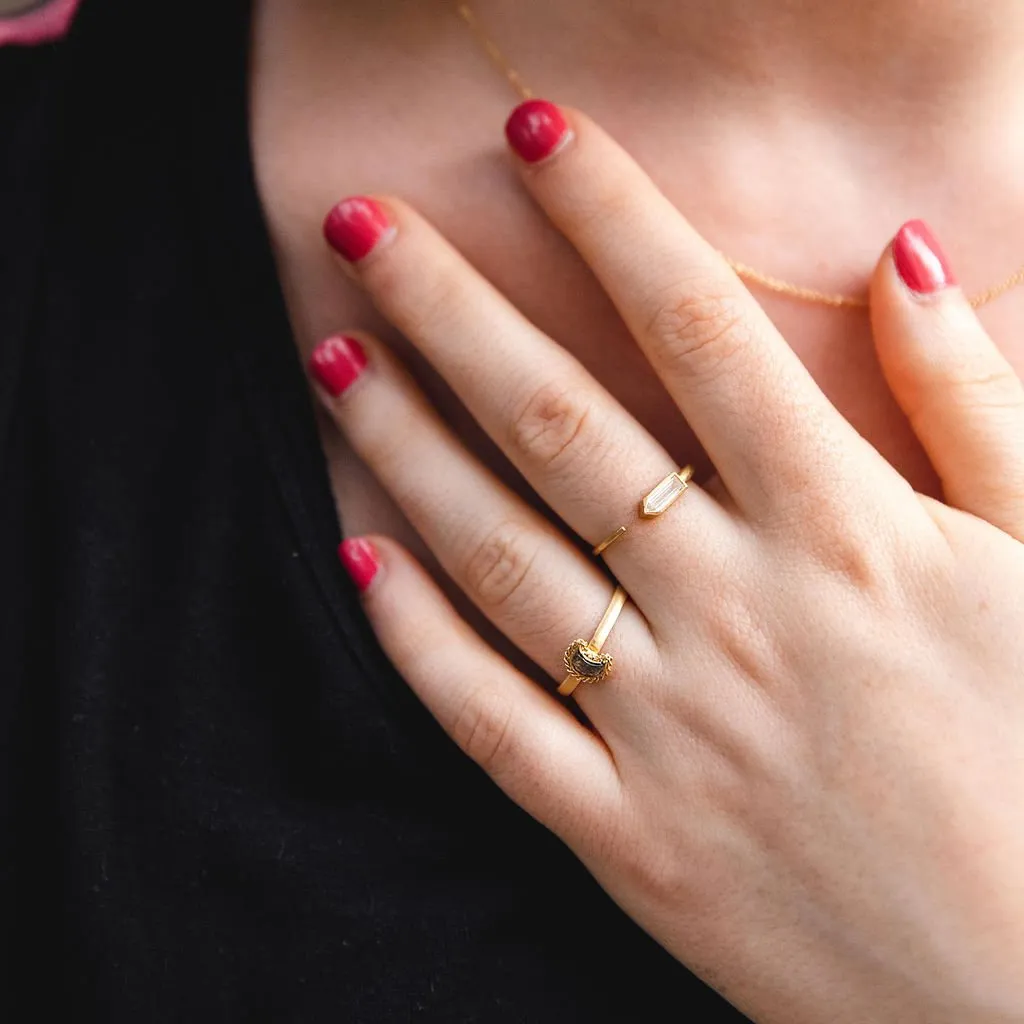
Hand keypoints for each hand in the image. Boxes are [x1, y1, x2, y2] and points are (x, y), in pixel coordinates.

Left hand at [307, 102, 1023, 1022]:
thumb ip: (979, 405)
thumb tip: (906, 252)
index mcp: (849, 536)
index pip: (702, 331)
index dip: (612, 214)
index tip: (533, 133)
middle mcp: (736, 617)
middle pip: (561, 427)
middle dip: (450, 309)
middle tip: (356, 223)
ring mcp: (667, 732)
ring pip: (498, 562)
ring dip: (403, 448)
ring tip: (332, 357)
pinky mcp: (629, 838)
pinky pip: (492, 726)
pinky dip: (415, 643)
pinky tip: (356, 559)